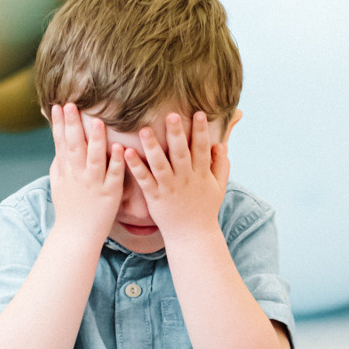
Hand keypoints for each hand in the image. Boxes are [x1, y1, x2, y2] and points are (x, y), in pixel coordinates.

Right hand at [48, 103, 123, 243]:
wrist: (77, 235)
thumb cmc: (69, 209)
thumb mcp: (58, 185)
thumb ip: (58, 164)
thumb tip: (57, 145)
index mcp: (66, 171)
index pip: (60, 143)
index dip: (58, 125)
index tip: (57, 106)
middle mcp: (78, 175)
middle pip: (74, 147)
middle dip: (72, 125)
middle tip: (72, 105)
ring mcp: (94, 184)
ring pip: (95, 159)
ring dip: (96, 141)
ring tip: (97, 122)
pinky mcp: (110, 194)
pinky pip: (114, 176)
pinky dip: (117, 163)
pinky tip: (121, 149)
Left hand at [125, 111, 228, 242]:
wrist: (192, 236)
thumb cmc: (205, 209)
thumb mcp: (219, 187)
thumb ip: (221, 165)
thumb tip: (220, 144)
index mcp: (201, 174)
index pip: (202, 149)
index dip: (201, 131)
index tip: (200, 113)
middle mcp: (186, 179)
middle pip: (181, 153)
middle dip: (177, 134)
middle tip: (171, 115)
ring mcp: (169, 188)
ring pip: (160, 165)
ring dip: (152, 147)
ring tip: (144, 130)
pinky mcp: (155, 197)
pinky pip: (145, 180)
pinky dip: (136, 167)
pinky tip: (127, 153)